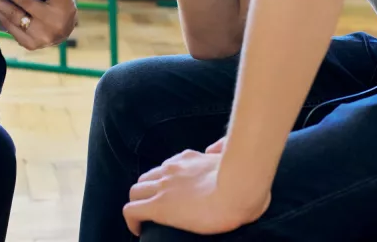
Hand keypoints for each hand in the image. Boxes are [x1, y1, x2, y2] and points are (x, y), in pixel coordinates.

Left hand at [123, 148, 269, 236]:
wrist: (238, 190)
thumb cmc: (245, 179)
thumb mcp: (232, 157)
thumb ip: (222, 148)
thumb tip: (214, 147)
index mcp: (189, 159)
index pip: (168, 167)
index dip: (166, 180)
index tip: (172, 193)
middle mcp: (172, 170)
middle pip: (147, 177)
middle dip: (148, 191)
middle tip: (157, 207)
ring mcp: (163, 187)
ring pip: (136, 191)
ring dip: (139, 203)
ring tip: (146, 220)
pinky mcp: (158, 207)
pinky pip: (131, 211)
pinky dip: (131, 220)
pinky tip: (138, 230)